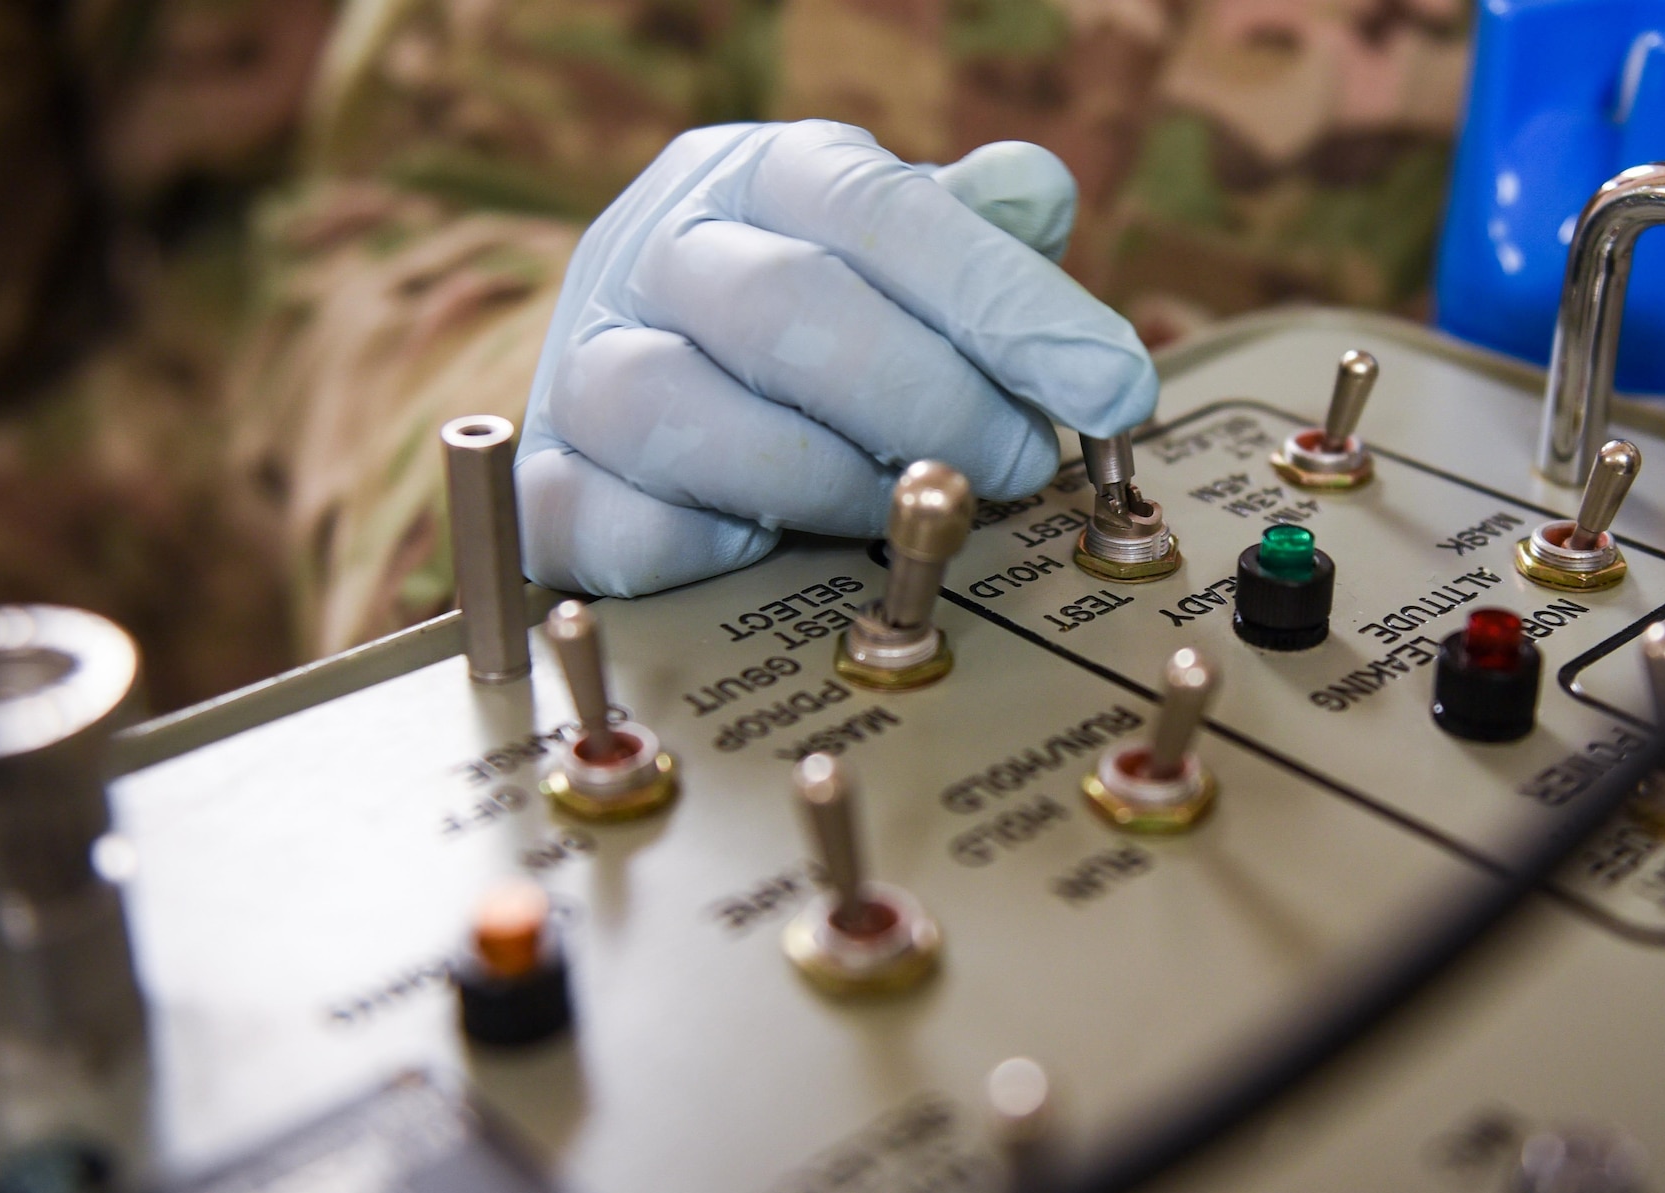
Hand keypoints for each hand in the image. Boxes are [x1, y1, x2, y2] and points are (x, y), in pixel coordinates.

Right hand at [515, 121, 1157, 596]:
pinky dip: (693, 543)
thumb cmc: (814, 317)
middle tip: (1014, 467)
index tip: (1114, 388)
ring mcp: (586, 362)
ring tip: (895, 506)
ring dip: (816, 476)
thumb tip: (1038, 193)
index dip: (1006, 306)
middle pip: (779, 303)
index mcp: (760, 176)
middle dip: (927, 400)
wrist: (656, 379)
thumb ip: (975, 237)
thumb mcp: (903, 258)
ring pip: (669, 406)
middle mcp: (658, 250)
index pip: (882, 211)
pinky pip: (592, 515)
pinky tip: (763, 544)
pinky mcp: (550, 478)